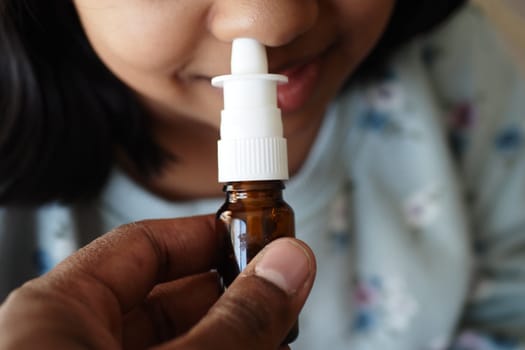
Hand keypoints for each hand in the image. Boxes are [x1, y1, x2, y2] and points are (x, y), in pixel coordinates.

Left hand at [0, 215, 314, 348]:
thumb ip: (237, 319)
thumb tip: (288, 265)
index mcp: (55, 314)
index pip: (143, 245)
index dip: (207, 235)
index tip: (255, 237)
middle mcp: (65, 344)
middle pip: (163, 298)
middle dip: (229, 295)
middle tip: (278, 295)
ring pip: (172, 341)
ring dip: (229, 335)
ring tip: (275, 333)